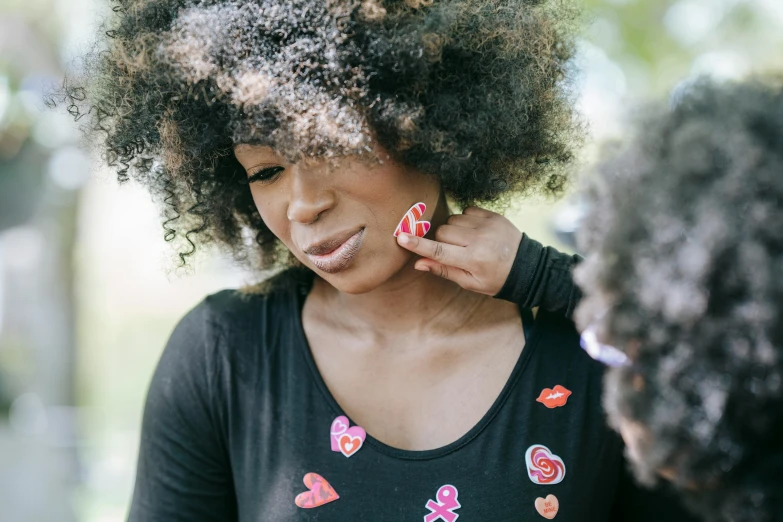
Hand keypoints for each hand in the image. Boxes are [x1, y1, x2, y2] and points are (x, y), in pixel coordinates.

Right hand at [396, 206, 522, 295]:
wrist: (526, 265)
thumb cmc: (495, 278)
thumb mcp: (470, 282)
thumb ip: (443, 270)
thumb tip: (418, 263)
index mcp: (472, 260)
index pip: (439, 251)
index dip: (418, 244)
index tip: (401, 237)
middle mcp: (479, 240)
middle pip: (442, 232)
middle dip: (442, 241)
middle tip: (456, 251)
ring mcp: (487, 225)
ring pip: (452, 220)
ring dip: (454, 230)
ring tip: (469, 242)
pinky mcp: (492, 214)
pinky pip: (466, 211)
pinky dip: (466, 221)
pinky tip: (476, 232)